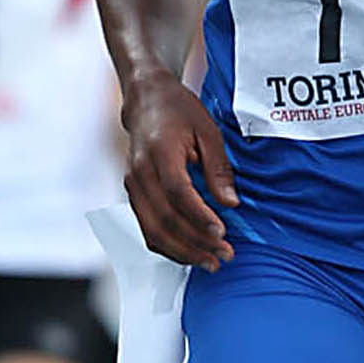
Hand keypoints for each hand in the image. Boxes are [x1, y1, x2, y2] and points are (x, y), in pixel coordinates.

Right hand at [121, 70, 238, 267]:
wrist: (145, 100)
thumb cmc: (177, 111)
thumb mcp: (207, 130)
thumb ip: (218, 168)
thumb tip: (230, 203)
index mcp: (159, 152)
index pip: (177, 192)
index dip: (199, 216)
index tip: (221, 232)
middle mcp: (140, 172)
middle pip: (164, 219)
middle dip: (195, 243)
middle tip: (224, 254)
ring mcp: (133, 186)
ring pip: (152, 230)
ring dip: (182, 251)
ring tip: (211, 262)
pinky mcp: (134, 195)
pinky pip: (147, 228)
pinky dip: (169, 246)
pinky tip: (191, 253)